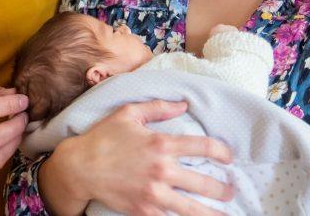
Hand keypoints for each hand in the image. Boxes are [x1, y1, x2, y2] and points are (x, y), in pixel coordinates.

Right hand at [49, 100, 233, 215]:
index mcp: (161, 144)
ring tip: (223, 215)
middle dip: (222, 190)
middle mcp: (161, 170)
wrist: (80, 167)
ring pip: (192, 209)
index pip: (203, 146)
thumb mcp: (128, 113)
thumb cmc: (103, 138)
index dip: (222, 151)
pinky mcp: (144, 211)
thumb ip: (158, 107)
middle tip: (229, 192)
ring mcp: (154, 193)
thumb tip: (183, 104)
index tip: (229, 157)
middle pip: (204, 183)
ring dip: (211, 213)